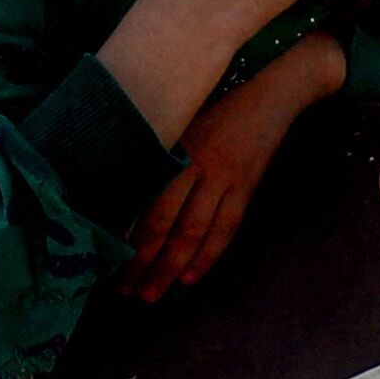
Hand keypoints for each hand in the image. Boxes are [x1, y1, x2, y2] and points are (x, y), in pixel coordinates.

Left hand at [130, 38, 339, 297]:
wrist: (273, 85)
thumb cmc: (217, 95)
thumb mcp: (179, 113)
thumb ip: (153, 146)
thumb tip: (118, 185)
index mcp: (173, 145)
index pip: (143, 200)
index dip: (125, 233)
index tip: (106, 258)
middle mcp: (196, 163)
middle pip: (164, 223)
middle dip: (143, 261)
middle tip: (124, 289)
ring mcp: (225, 176)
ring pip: (194, 232)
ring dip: (171, 267)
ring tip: (152, 292)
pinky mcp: (247, 185)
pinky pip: (225, 227)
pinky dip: (207, 255)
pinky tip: (190, 277)